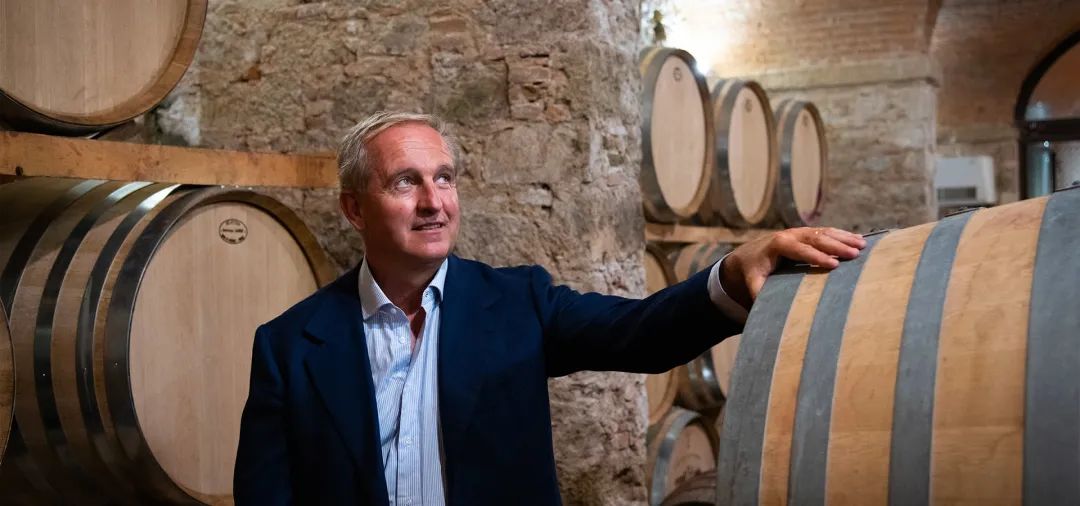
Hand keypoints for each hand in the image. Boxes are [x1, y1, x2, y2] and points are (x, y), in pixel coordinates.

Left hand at [720, 227, 866, 308]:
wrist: (748, 254)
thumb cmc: (753, 271)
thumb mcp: (753, 282)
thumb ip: (758, 292)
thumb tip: (765, 310)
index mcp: (778, 245)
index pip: (800, 250)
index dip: (817, 257)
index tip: (834, 265)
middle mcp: (790, 235)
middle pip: (816, 238)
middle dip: (836, 246)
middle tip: (855, 254)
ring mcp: (799, 232)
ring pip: (824, 232)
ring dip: (844, 238)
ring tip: (862, 246)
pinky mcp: (806, 233)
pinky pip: (827, 232)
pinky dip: (843, 235)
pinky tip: (859, 239)